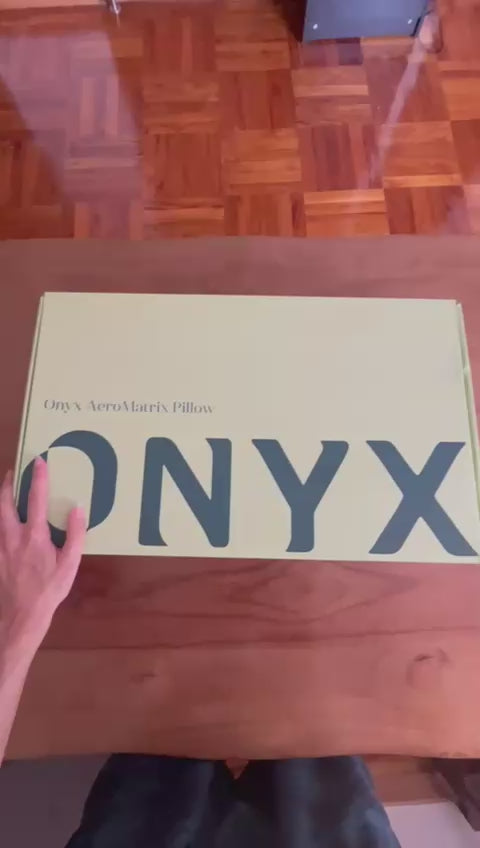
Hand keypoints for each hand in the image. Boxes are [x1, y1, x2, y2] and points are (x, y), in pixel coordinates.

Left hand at [0, 457, 85, 648]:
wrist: (20, 615)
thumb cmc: (49, 590)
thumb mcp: (69, 565)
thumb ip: (75, 534)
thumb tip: (78, 508)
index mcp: (34, 535)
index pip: (36, 499)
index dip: (38, 478)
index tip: (39, 461)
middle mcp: (12, 536)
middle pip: (4, 503)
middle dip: (7, 484)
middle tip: (12, 471)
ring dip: (1, 501)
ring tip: (4, 492)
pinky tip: (2, 524)